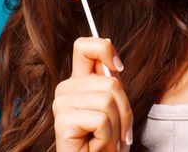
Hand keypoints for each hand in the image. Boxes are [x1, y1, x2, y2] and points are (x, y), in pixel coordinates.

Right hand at [53, 37, 132, 151]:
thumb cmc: (104, 140)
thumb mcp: (112, 107)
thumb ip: (111, 85)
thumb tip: (115, 65)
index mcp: (78, 81)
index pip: (84, 46)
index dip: (104, 48)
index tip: (118, 67)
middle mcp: (66, 88)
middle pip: (111, 82)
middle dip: (125, 111)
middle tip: (119, 133)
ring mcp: (62, 103)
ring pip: (108, 101)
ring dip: (117, 129)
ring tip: (106, 141)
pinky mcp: (63, 120)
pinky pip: (101, 120)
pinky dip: (107, 138)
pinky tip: (96, 147)